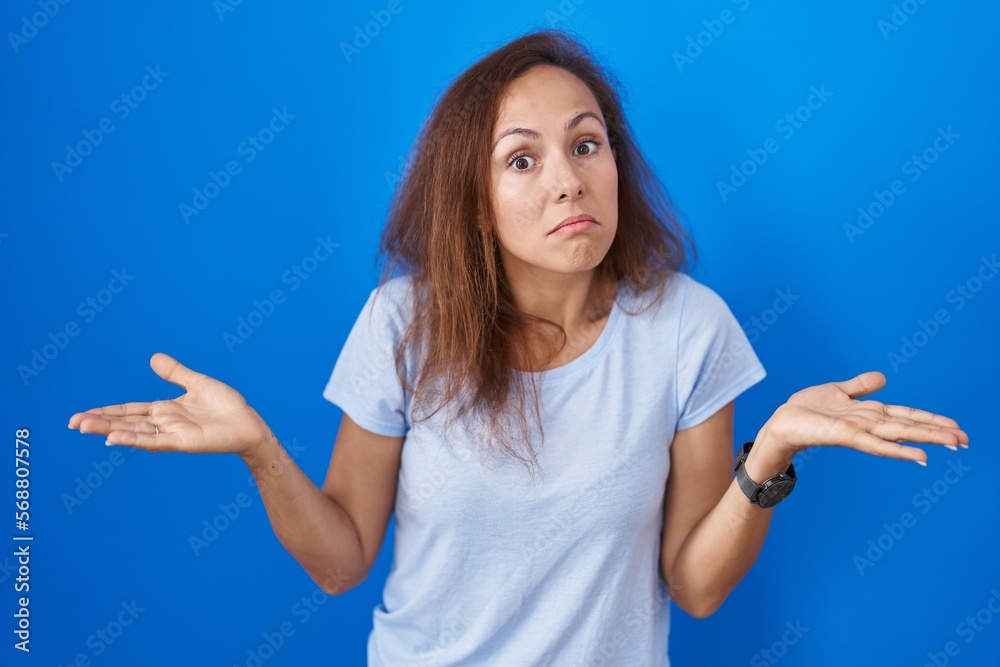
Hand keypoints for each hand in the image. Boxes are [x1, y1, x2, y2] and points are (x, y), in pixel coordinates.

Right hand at [68, 352, 271, 456]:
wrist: (249, 422)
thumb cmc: (226, 405)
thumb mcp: (197, 383)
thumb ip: (175, 373)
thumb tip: (153, 357)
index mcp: (165, 410)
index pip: (128, 411)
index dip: (106, 412)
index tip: (81, 415)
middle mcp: (164, 423)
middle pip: (125, 422)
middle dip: (99, 422)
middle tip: (72, 423)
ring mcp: (172, 434)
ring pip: (134, 432)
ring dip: (110, 430)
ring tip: (84, 428)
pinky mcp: (183, 442)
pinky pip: (155, 441)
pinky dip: (134, 439)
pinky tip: (115, 438)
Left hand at [754, 371, 967, 465]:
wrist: (781, 422)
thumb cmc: (806, 409)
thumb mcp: (837, 390)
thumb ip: (861, 386)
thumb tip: (884, 378)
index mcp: (868, 412)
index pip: (906, 415)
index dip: (930, 419)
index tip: (956, 426)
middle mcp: (868, 423)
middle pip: (909, 426)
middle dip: (937, 431)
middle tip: (966, 439)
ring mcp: (859, 430)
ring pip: (899, 434)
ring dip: (927, 438)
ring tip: (953, 443)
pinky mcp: (846, 435)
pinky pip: (876, 444)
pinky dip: (898, 450)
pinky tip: (919, 456)